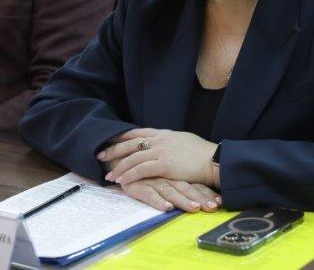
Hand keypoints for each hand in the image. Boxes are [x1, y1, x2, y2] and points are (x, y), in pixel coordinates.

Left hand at [97, 128, 217, 186]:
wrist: (214, 159)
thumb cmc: (202, 153)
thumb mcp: (183, 140)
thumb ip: (169, 142)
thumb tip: (163, 144)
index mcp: (164, 133)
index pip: (136, 132)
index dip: (121, 137)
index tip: (109, 141)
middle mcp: (160, 140)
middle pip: (130, 143)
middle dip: (113, 150)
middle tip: (100, 156)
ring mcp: (161, 151)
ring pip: (133, 158)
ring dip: (119, 167)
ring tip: (109, 175)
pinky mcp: (164, 164)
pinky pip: (141, 170)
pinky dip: (129, 175)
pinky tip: (122, 180)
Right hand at [120, 177, 220, 212]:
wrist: (120, 157)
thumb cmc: (144, 167)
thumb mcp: (164, 169)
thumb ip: (179, 177)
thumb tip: (199, 190)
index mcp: (174, 171)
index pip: (194, 183)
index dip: (207, 192)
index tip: (220, 202)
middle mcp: (166, 175)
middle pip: (186, 187)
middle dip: (200, 198)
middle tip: (213, 208)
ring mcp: (152, 180)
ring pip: (170, 191)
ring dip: (183, 200)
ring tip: (195, 209)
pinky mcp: (138, 185)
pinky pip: (149, 194)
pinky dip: (158, 201)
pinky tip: (167, 208)